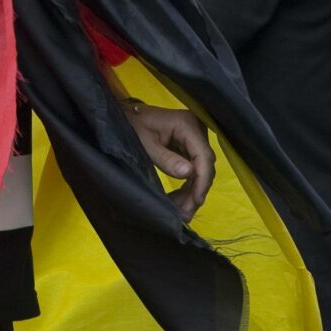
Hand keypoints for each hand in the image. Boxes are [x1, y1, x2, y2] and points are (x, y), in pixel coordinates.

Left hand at [126, 99, 215, 220]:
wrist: (126, 116)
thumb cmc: (133, 126)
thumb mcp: (144, 143)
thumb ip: (166, 159)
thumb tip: (189, 174)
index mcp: (186, 125)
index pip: (203, 156)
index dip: (202, 180)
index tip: (196, 200)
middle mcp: (196, 130)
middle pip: (204, 165)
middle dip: (196, 190)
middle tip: (186, 214)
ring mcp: (194, 138)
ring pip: (200, 170)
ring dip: (192, 191)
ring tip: (182, 213)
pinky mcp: (189, 147)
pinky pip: (193, 168)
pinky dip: (187, 186)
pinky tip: (180, 201)